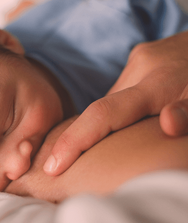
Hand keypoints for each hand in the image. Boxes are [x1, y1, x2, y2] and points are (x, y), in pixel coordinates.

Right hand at [43, 30, 187, 175]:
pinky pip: (120, 91)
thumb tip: (169, 124)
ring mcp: (138, 59)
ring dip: (108, 123)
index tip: (52, 166)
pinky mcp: (140, 56)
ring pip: (111, 100)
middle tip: (69, 161)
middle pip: (102, 110)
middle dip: (85, 138)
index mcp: (158, 82)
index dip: (75, 140)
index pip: (104, 114)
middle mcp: (140, 67)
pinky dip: (118, 110)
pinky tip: (126, 118)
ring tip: (108, 139)